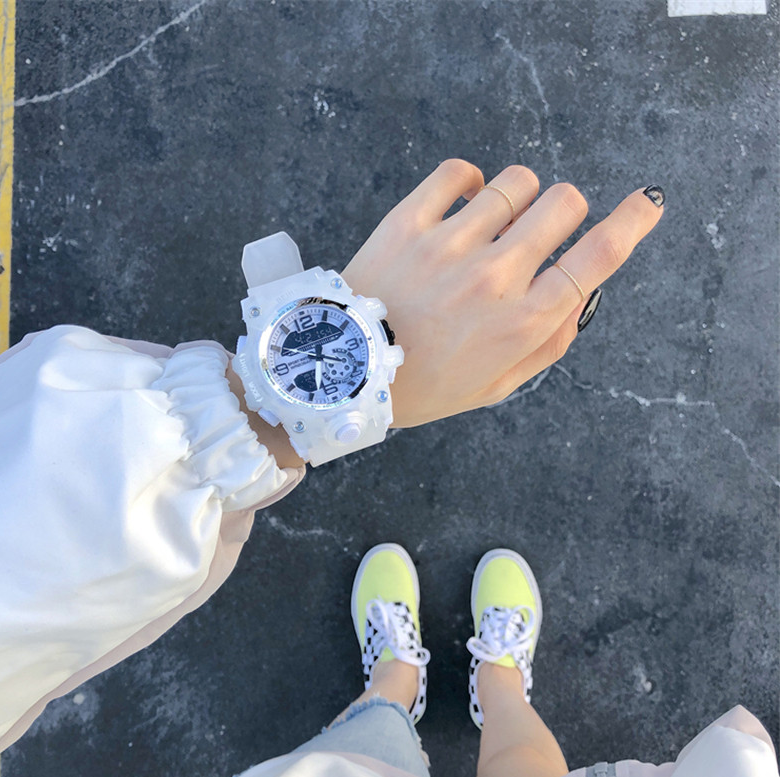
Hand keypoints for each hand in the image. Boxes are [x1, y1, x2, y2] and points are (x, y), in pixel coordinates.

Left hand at [342, 159, 663, 427]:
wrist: (347, 371)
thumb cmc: (427, 384)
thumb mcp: (497, 385)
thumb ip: (548, 342)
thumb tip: (582, 293)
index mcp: (521, 321)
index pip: (596, 259)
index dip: (632, 223)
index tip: (647, 202)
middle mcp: (493, 277)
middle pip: (563, 203)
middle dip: (564, 211)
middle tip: (538, 231)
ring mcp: (449, 245)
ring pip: (516, 182)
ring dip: (517, 198)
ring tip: (491, 225)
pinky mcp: (407, 222)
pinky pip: (457, 173)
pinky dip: (469, 181)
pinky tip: (463, 202)